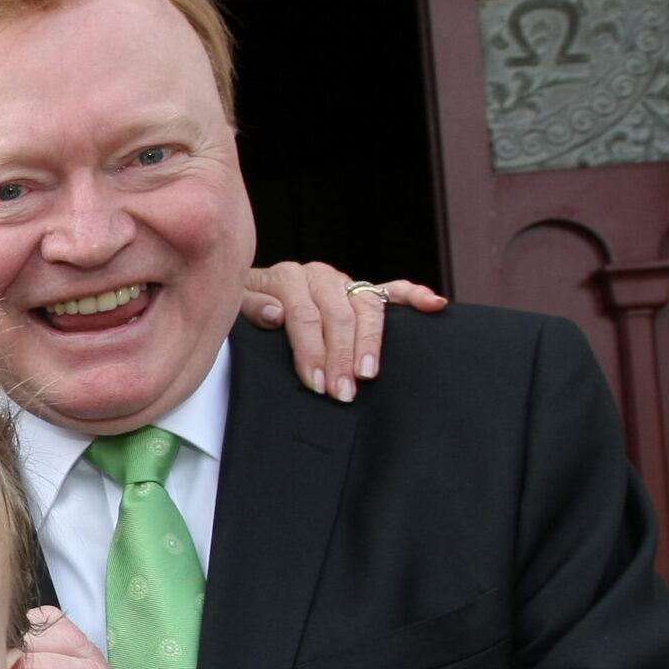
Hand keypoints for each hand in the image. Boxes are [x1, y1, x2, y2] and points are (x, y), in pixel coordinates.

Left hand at [242, 264, 447, 401]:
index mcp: (286, 278)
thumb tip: (276, 314)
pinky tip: (434, 304)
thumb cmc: (242, 309)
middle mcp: (317, 276)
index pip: (304, 316)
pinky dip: (413, 296)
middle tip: (343, 392)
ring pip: (366, 307)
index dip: (311, 351)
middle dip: (341, 357)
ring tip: (370, 373)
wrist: (249, 294)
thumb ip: (249, 306)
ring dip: (371, 342)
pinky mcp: (359, 290)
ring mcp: (342, 282)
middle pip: (338, 315)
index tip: (316, 383)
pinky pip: (391, 290)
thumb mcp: (233, 307)